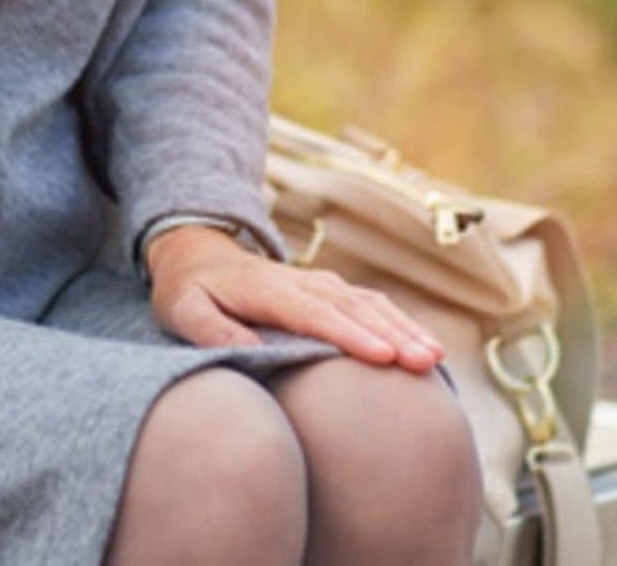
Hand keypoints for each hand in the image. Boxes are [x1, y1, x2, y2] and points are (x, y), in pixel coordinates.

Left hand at [146, 227, 448, 373]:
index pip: (314, 313)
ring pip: (368, 303)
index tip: (382, 357)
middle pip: (351, 308)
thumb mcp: (183, 309)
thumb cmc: (189, 291)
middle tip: (423, 362)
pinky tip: (424, 344)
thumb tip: (249, 352)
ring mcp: (318, 283)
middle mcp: (300, 282)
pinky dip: (399, 321)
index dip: (349, 334)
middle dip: (391, 334)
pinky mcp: (329, 290)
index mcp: (267, 290)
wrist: (196, 254)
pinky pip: (370, 303)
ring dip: (402, 327)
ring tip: (433, 357)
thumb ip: (211, 329)